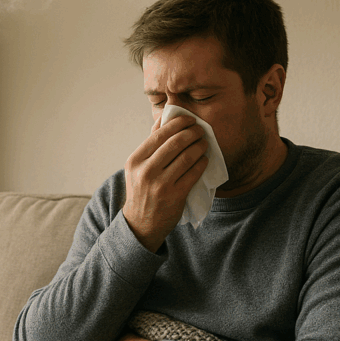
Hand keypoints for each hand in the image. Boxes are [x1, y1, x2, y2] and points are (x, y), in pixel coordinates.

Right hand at [122, 114, 208, 251]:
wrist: (140, 223)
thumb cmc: (141, 189)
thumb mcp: (137, 167)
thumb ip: (150, 143)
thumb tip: (164, 117)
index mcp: (135, 160)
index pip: (159, 134)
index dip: (177, 123)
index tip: (189, 119)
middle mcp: (146, 171)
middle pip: (175, 143)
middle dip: (192, 132)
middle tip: (200, 129)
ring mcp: (161, 185)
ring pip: (187, 157)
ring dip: (200, 146)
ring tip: (204, 143)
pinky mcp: (175, 196)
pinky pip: (194, 173)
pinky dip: (202, 163)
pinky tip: (204, 159)